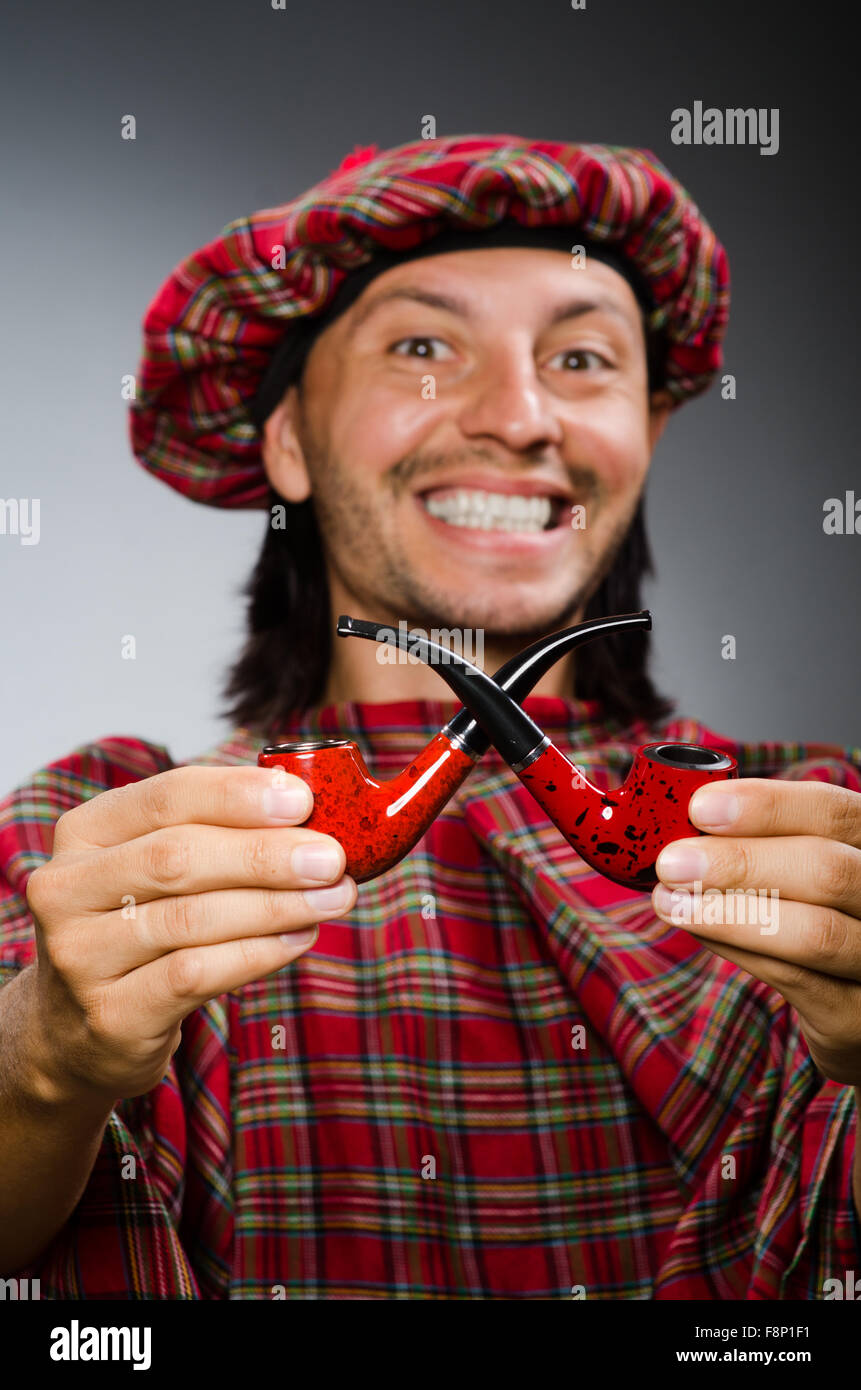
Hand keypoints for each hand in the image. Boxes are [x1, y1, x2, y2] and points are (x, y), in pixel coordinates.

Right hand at [23, 766, 356, 1104]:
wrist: (77, 1029)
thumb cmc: (139, 929)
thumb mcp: (155, 870)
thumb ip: (217, 835)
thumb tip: (309, 812)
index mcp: (84, 832)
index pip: (166, 797)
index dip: (237, 795)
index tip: (303, 800)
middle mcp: (66, 888)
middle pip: (178, 857)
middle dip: (266, 854)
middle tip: (332, 858)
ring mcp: (79, 954)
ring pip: (192, 918)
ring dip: (276, 905)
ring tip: (334, 898)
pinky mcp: (109, 1013)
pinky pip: (194, 974)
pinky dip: (256, 953)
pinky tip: (298, 939)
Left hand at [651, 778, 860, 1086]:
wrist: (854, 1001)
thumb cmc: (818, 911)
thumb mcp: (802, 866)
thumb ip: (760, 841)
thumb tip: (679, 823)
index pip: (833, 811)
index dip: (767, 806)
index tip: (700, 807)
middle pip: (826, 871)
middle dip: (739, 863)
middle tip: (672, 862)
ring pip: (813, 931)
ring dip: (727, 912)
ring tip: (670, 899)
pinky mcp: (855, 1013)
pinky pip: (793, 977)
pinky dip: (736, 947)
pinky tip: (694, 926)